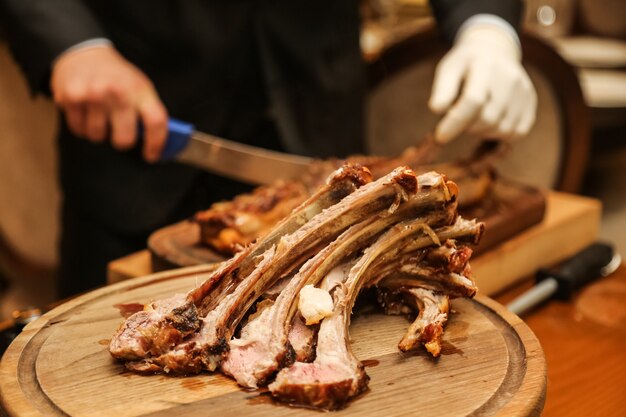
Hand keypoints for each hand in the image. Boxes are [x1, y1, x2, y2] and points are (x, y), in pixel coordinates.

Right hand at [50, 45, 167, 161]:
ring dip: (98, 132)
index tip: (151, 155)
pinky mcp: (72, 97)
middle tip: (120, 133)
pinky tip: (85, 110)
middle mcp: (118, 91)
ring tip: (99, 115)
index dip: (156, 143)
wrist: (84, 52)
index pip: (156, 122)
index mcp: (140, 89)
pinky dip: (82, 126)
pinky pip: (78, 129)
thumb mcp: (139, 86)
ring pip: (97, 136)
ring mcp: (94, 94)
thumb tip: (155, 144)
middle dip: (122, 141)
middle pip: (124, 139)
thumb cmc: (117, 76)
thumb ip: (147, 112)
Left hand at [429, 24, 536, 143]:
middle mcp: (510, 77)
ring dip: (482, 132)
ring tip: (474, 117)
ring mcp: (524, 90)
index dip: (456, 122)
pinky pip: (517, 133)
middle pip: (487, 119)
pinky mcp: (531, 102)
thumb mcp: (448, 70)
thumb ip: (442, 90)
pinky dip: (500, 135)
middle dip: (467, 127)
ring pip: (502, 130)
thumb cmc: (465, 65)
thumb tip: (438, 109)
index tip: (440, 137)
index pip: (473, 100)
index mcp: (485, 66)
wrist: (493, 51)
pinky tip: (490, 122)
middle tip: (459, 118)